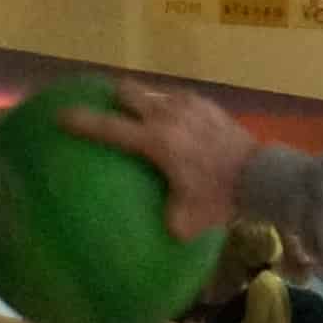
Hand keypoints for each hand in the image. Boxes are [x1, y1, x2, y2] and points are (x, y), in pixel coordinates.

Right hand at [61, 82, 265, 240]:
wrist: (263, 176)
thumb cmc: (221, 198)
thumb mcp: (188, 221)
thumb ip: (166, 223)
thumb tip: (157, 230)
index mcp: (156, 142)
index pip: (108, 128)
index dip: (82, 121)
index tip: (60, 115)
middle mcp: (167, 115)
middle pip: (128, 92)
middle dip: (114, 97)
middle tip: (107, 107)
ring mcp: (189, 105)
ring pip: (154, 92)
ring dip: (144, 100)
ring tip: (142, 113)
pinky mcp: (208, 104)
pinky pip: (179, 98)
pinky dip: (171, 106)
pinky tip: (176, 120)